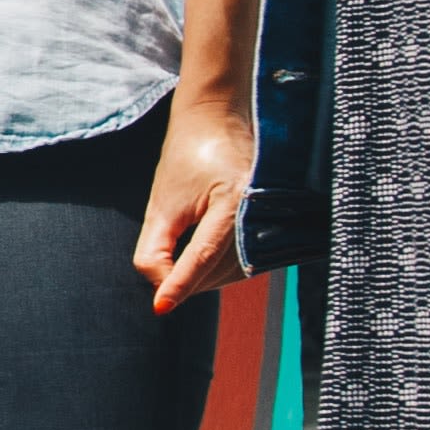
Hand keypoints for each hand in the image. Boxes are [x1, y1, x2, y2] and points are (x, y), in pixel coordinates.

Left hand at [135, 90, 252, 310]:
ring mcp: (272, 220)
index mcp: (233, 201)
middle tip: (161, 269)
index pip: (202, 256)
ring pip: (232, 273)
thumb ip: (155, 249)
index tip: (160, 309)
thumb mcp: (162, 202)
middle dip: (186, 279)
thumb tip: (161, 290)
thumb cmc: (186, 157)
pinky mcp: (273, 226)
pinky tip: (202, 261)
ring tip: (180, 259)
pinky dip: (219, 269)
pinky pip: (246, 263)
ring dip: (203, 278)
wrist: (219, 120)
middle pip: (217, 270)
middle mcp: (260, 212)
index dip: (179, 284)